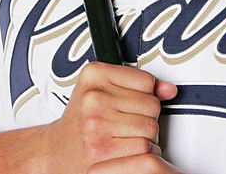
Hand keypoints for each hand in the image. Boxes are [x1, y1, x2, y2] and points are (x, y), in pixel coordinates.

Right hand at [41, 62, 179, 173]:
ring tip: (126, 135)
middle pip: (152, 105)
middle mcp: (93, 97)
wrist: (55, 151)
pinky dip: (142, 152)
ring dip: (146, 136)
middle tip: (126, 122)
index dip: (144, 95)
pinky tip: (126, 149)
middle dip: (146, 117)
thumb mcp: (103, 90)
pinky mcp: (102, 149)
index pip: (147, 81)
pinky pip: (144, 147)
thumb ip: (138, 85)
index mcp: (94, 74)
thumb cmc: (80, 120)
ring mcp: (97, 123)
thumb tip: (169, 89)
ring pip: (151, 127)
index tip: (129, 102)